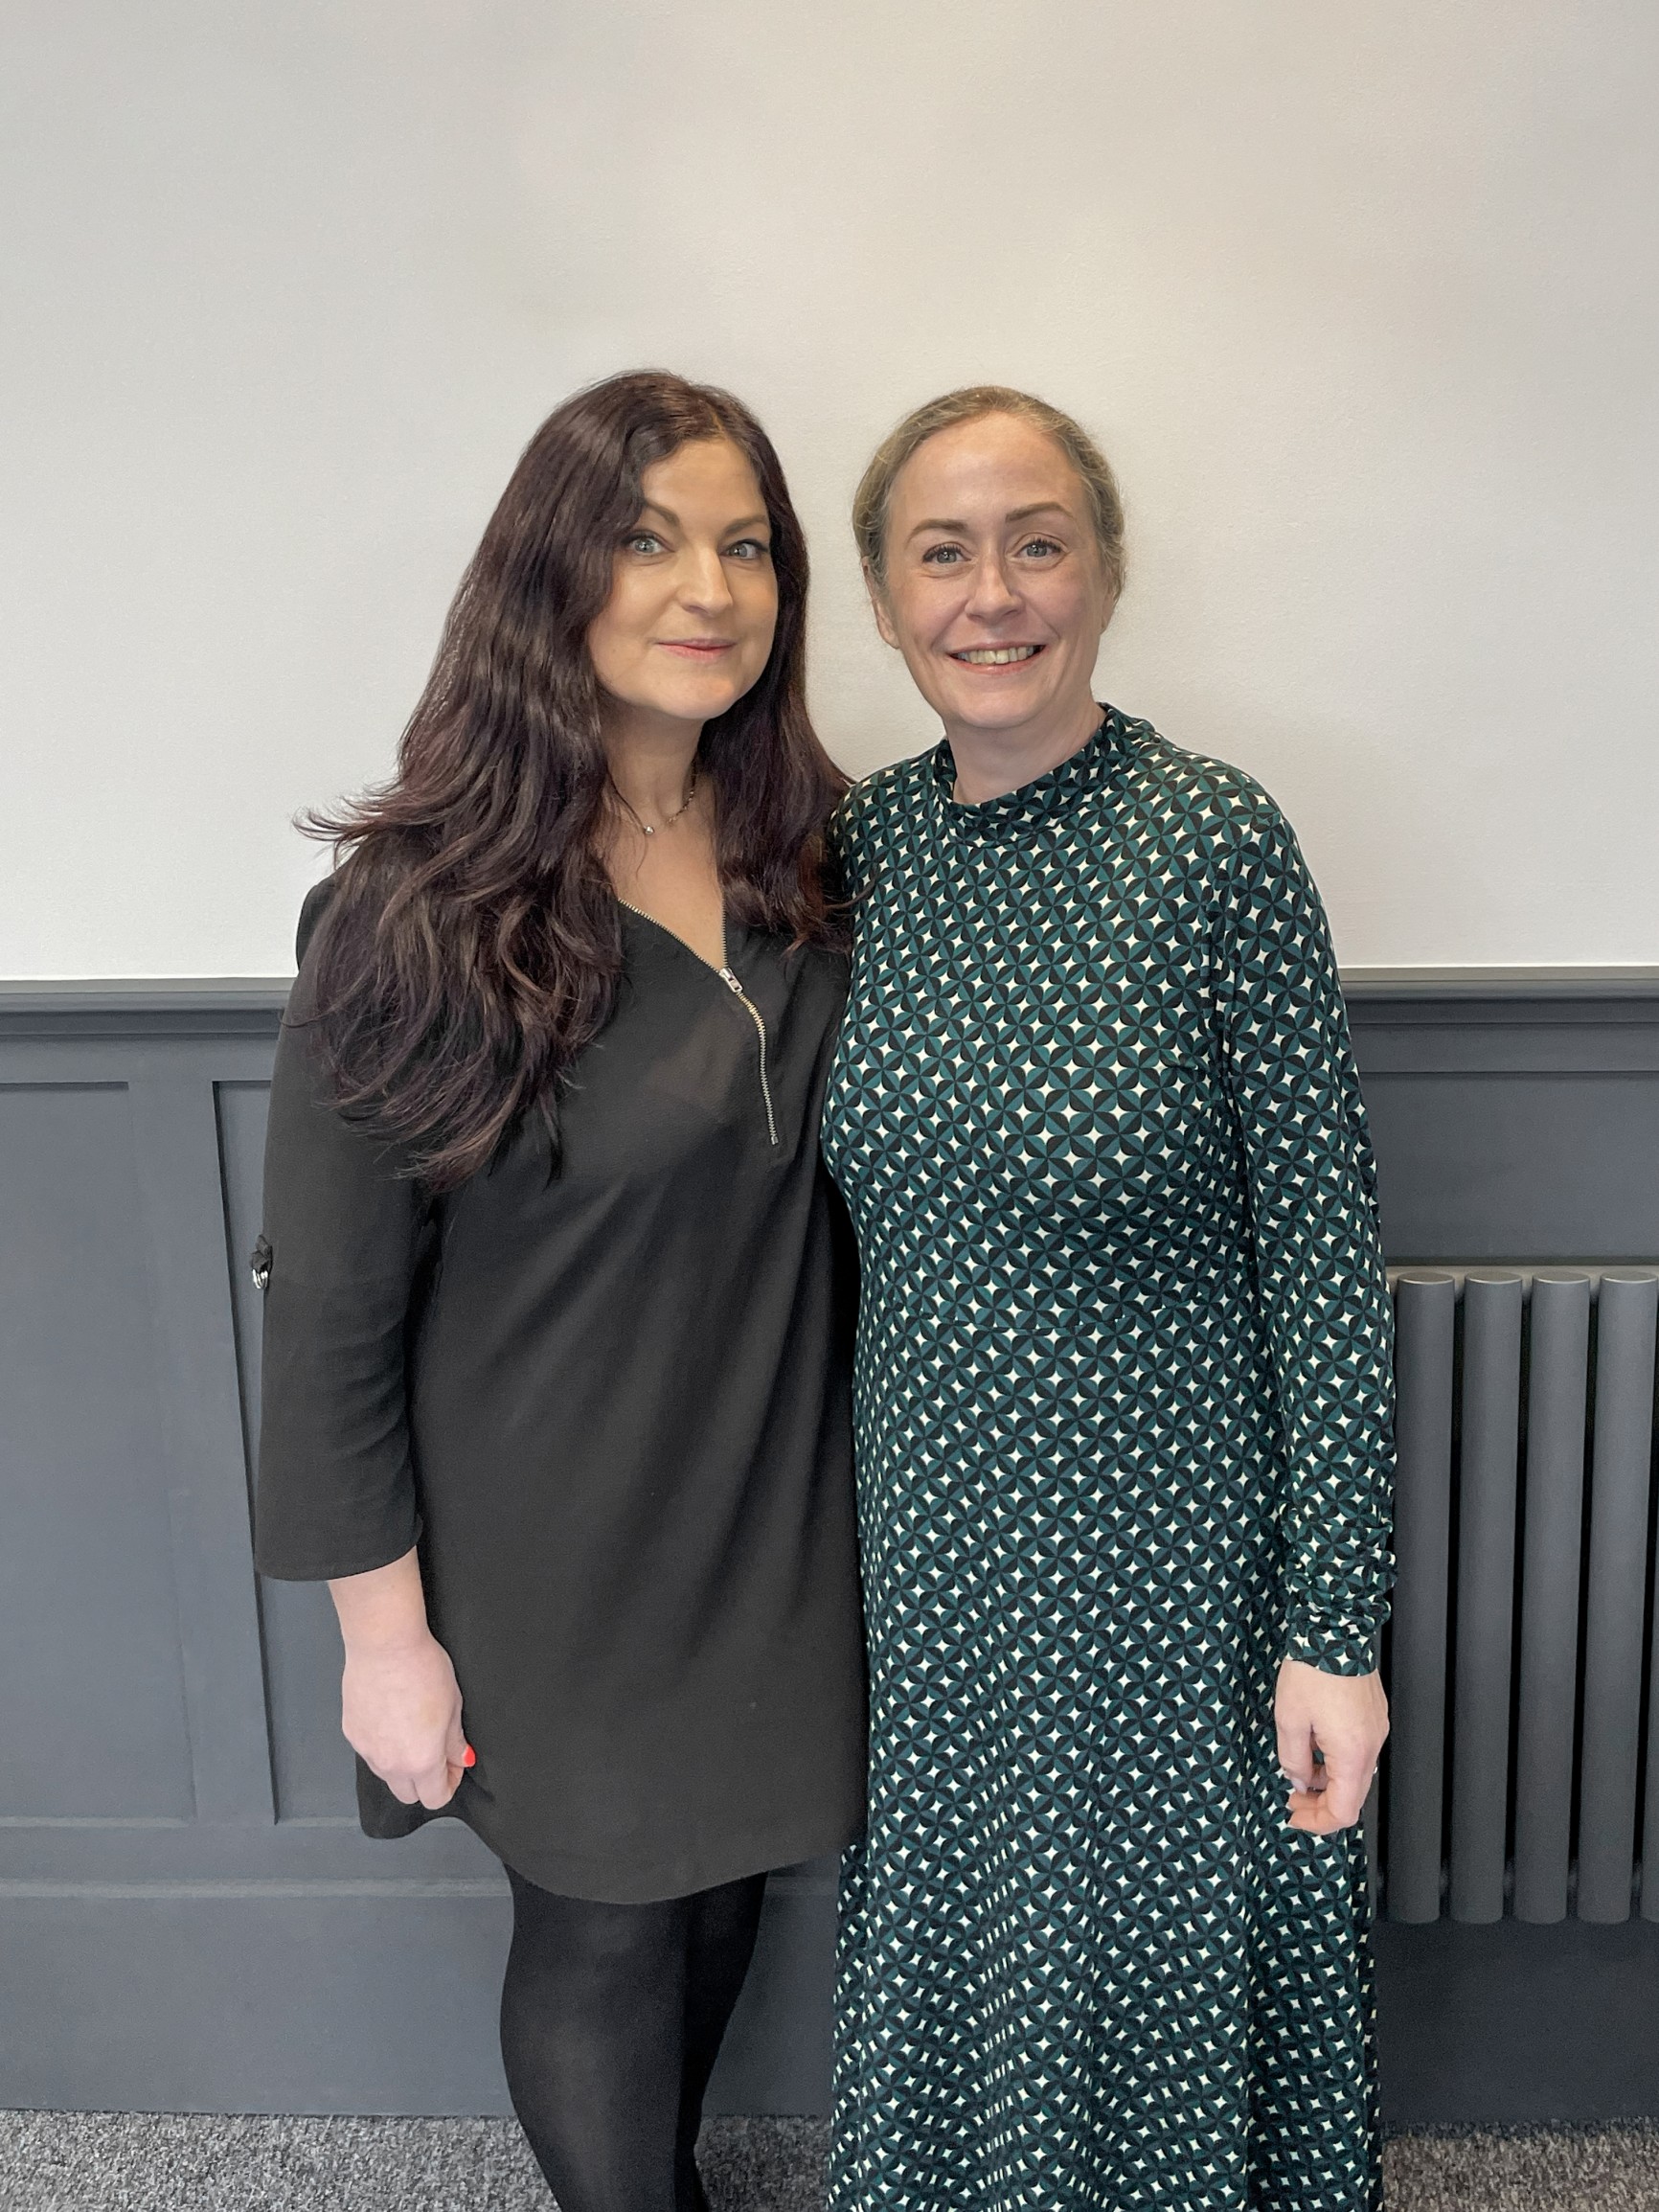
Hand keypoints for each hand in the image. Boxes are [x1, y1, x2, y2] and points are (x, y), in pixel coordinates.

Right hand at [341, 1627, 468, 1807]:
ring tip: (412, 1729)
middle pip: (408, 1795)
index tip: (454, 1764)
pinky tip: (391, 1718)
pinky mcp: (351, 1734)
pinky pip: (370, 1753)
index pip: (435, 1798)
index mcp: (421, 1761)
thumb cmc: (421, 1668)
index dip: (450, 1783)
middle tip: (436, 1751)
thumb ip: (455, 1741)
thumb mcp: (453, 1706)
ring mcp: (367, 1751)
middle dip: (425, 1781)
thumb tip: (460, 1758)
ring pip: (387, 1775)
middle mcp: (390, 1764)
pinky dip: (383, 1745)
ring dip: (402, 1765)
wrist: (385, 1645)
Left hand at [1274, 1658, 1387, 1834]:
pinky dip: (1339, 1760)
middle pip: (1353, 1796)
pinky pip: (1360, 1751)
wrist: (1335, 1629)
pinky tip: (1317, 1747)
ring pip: (1357, 1774)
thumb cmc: (1313, 1670)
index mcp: (1352, 1754)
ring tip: (1301, 1770)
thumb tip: (1300, 1782)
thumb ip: (1294, 1759)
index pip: (1344, 1811)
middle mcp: (1372, 1746)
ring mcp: (1377, 1730)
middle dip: (1321, 1804)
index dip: (1318, 1822)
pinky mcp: (1375, 1716)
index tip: (1295, 1817)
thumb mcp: (1289, 1719)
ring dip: (1330, 1781)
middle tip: (1293, 1799)